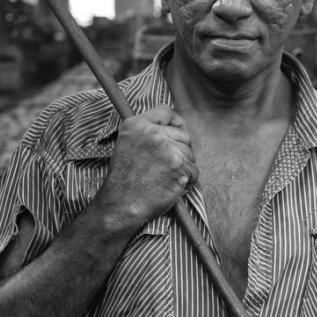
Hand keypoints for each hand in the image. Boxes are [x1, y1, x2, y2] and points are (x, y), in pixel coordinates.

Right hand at [98, 106, 197, 227]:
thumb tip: (173, 123)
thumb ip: (146, 131)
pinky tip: (171, 187)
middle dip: (180, 151)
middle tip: (166, 167)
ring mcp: (167, 149)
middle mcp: (152, 133)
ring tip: (165, 178)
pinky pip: (194, 171)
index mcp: (136, 124)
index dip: (175, 124)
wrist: (121, 204)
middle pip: (183, 135)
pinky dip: (188, 182)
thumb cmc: (124, 179)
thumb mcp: (126, 144)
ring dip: (184, 168)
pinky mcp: (179, 166)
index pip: (166, 111)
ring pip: (190, 154)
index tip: (177, 134)